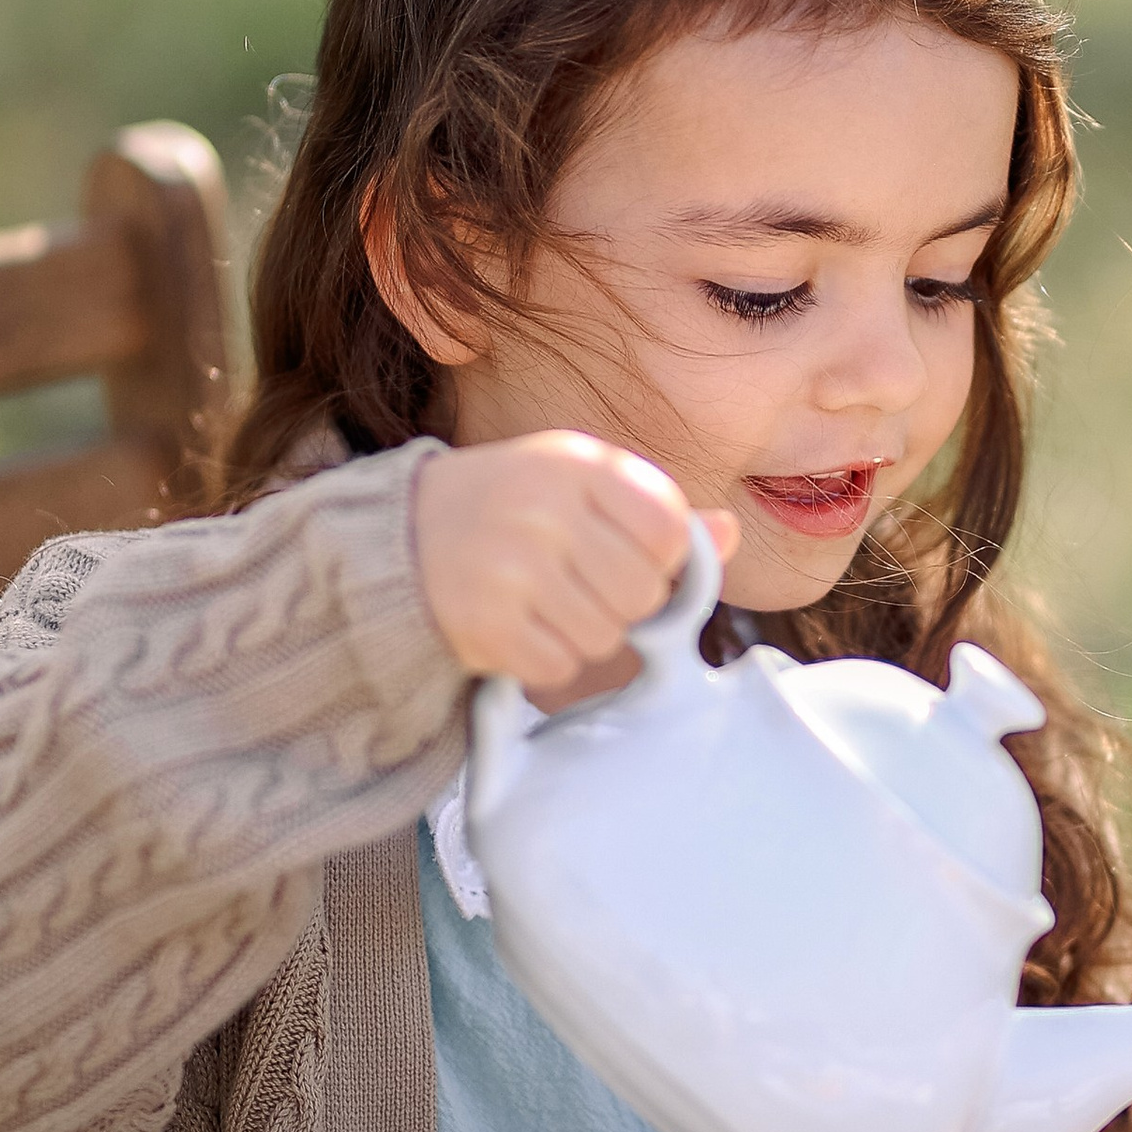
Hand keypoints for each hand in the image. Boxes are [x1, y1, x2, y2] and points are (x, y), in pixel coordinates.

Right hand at [414, 432, 736, 696]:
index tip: (623, 551)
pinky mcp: (485, 623)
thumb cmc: (512, 509)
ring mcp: (511, 567)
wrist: (400, 537)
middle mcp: (544, 509)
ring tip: (542, 602)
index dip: (660, 556)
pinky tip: (517, 627)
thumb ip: (655, 513)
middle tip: (575, 582)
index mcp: (577, 464)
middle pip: (643, 593)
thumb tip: (730, 533)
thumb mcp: (579, 487)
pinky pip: (559, 668)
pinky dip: (544, 660)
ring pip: (606, 638)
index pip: (668, 530)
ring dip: (582, 634)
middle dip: (620, 602)